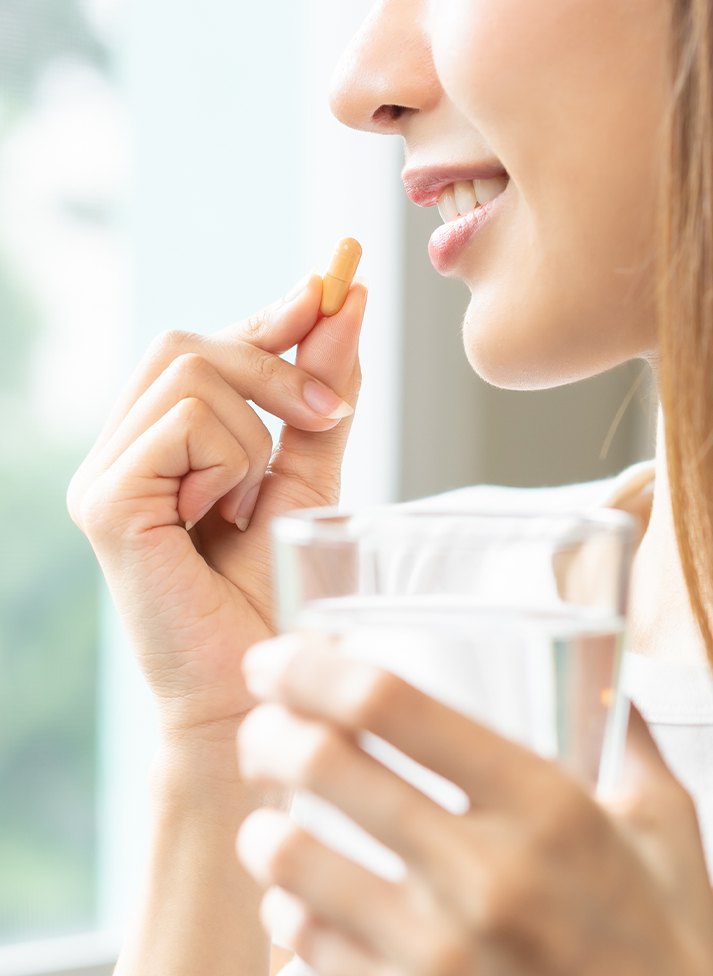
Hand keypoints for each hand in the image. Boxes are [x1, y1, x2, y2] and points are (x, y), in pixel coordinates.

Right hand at [68, 276, 366, 738]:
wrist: (255, 687)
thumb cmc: (276, 596)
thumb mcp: (308, 480)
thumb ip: (319, 402)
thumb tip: (343, 307)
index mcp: (165, 444)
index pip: (206, 348)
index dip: (268, 315)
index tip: (331, 287)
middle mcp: (124, 449)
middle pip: (190, 342)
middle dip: (274, 359)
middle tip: (326, 414)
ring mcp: (106, 474)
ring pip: (191, 372)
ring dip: (254, 431)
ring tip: (249, 504)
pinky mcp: (106, 502)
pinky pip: (181, 423)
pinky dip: (228, 460)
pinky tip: (223, 516)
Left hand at [235, 633, 712, 975]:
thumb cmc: (666, 940)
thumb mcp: (666, 822)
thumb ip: (628, 735)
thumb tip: (605, 676)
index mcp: (545, 803)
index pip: (394, 705)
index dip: (315, 666)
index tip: (281, 654)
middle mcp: (482, 874)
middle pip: (323, 767)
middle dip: (269, 730)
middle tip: (264, 724)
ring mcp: (438, 956)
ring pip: (291, 859)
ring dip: (264, 824)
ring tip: (272, 811)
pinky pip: (306, 944)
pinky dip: (289, 903)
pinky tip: (302, 889)